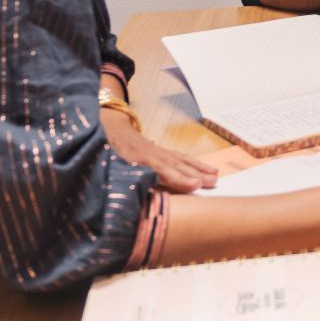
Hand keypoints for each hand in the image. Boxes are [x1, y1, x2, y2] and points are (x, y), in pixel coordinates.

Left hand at [101, 108, 219, 192]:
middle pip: (177, 166)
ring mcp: (157, 151)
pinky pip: (180, 156)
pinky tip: (203, 167)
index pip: (162, 171)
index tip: (195, 185)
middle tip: (214, 183)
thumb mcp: (104, 164)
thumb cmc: (103, 148)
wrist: (106, 123)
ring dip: (199, 168)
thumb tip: (125, 197)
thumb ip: (116, 178)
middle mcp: (152, 155)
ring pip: (181, 160)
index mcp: (138, 160)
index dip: (179, 179)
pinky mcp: (159, 150)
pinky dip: (193, 162)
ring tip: (216, 176)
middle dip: (197, 174)